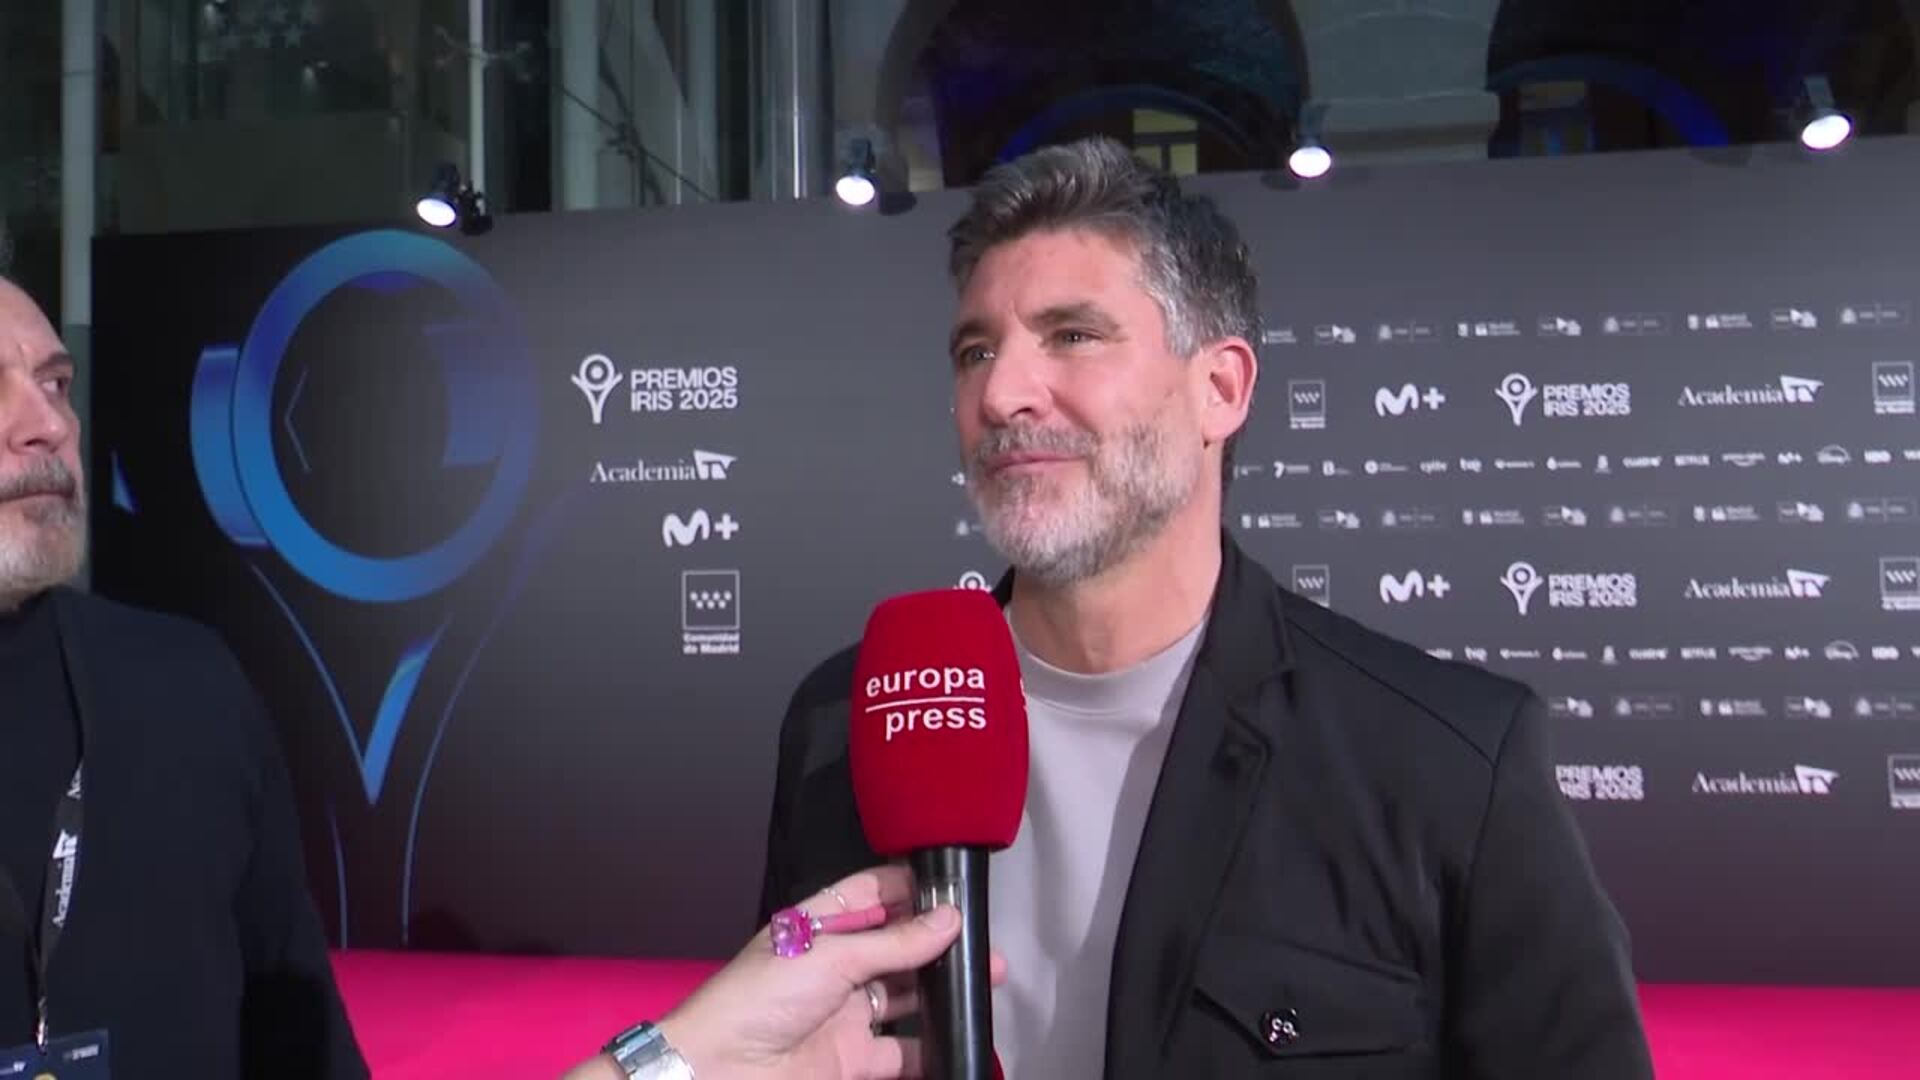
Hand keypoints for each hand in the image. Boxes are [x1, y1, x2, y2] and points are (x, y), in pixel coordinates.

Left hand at [664, 864, 1001, 1078]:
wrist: (722, 1071)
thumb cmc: (762, 998)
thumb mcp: (831, 956)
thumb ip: (895, 942)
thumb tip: (949, 918)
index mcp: (819, 925)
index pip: (872, 895)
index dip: (910, 888)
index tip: (955, 886)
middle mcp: (835, 965)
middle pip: (896, 946)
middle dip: (938, 942)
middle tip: (984, 940)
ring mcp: (845, 1012)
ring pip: (905, 995)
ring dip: (942, 989)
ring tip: (987, 979)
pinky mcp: (854, 1057)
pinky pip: (903, 1050)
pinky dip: (933, 1046)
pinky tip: (963, 1034)